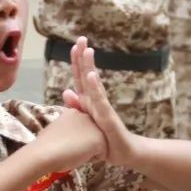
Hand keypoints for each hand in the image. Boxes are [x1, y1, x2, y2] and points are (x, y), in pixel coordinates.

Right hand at [33, 108, 107, 172]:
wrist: (44, 153)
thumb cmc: (46, 146)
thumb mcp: (57, 132)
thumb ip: (68, 130)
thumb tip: (71, 140)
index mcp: (73, 113)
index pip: (83, 131)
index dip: (75, 140)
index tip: (63, 143)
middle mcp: (86, 116)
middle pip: (93, 137)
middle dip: (85, 145)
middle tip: (69, 148)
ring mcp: (94, 126)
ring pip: (99, 146)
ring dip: (89, 152)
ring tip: (73, 152)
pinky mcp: (100, 138)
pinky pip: (102, 155)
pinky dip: (91, 159)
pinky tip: (79, 156)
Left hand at [61, 37, 135, 166]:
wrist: (124, 151)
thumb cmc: (103, 136)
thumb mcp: (86, 120)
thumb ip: (76, 106)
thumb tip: (66, 90)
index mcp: (88, 100)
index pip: (80, 77)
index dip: (76, 61)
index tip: (74, 44)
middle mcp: (96, 100)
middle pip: (87, 75)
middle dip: (83, 56)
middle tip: (82, 38)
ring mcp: (102, 107)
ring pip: (93, 84)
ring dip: (90, 66)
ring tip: (88, 51)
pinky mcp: (107, 116)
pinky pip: (99, 101)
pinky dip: (94, 88)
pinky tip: (91, 76)